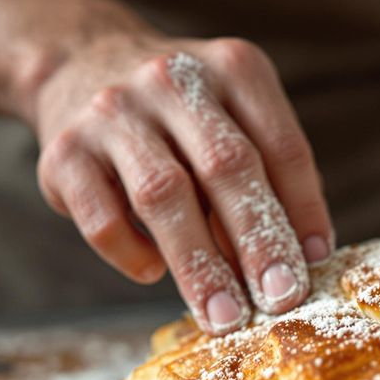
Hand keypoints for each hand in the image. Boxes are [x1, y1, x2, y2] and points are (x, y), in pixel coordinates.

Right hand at [32, 34, 332, 333]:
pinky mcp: (64, 150)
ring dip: (199, 264)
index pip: (282, 145)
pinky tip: (153, 271)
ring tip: (225, 315)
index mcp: (234, 68)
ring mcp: (113, 111)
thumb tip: (301, 259)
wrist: (81, 63)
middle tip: (279, 299)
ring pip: (163, 195)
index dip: (304, 208)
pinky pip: (102, 216)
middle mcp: (173, 79)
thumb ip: (267, 175)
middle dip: (258, 241)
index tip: (314, 263)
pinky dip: (131, 253)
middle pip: (226, 167)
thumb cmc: (182, 114)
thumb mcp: (233, 116)